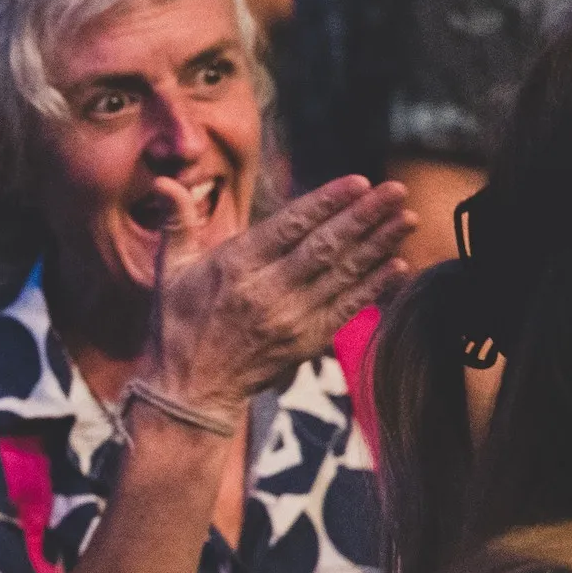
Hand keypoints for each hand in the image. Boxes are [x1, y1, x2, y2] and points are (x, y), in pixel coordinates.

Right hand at [142, 175, 414, 423]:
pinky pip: (348, 308)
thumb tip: (164, 182)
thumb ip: (177, 223)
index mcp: (235, 266)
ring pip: (342, 274)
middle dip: (364, 216)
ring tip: (406, 218)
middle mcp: (266, 291)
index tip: (359, 182)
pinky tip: (397, 264)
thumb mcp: (171, 271)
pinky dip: (374, 286)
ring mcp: (290, 319)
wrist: (189, 391)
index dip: (327, 202)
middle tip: (396, 189)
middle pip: (325, 246)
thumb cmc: (177, 325)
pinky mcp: (306, 342)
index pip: (290, 226)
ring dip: (379, 244)